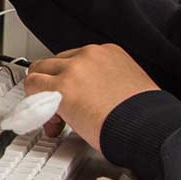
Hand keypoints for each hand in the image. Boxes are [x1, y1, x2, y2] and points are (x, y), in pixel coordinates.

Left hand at [22, 44, 158, 150]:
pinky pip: (33, 86)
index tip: (75, 98)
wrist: (148, 126)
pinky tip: (48, 120)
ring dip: (42, 94)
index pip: (75, 59)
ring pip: (39, 71)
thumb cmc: (144, 115)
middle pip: (55, 63)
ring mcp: (75, 69)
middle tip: (60, 111)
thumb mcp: (130, 86)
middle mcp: (90, 55)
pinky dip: (34, 102)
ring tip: (54, 117)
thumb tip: (94, 98)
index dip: (70, 81)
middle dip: (54, 86)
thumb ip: (108, 84)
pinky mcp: (63, 87)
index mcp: (109, 53)